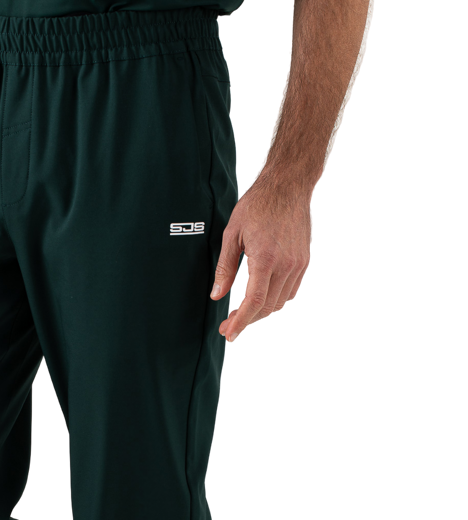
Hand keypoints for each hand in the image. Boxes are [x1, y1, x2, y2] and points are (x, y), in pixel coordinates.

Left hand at [211, 174, 312, 341]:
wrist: (288, 186)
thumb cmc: (258, 204)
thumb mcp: (232, 234)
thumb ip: (225, 268)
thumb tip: (217, 295)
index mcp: (265, 258)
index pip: (254, 302)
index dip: (241, 321)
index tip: (229, 333)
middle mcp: (285, 265)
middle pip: (266, 307)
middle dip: (247, 319)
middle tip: (228, 322)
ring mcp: (297, 264)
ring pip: (278, 302)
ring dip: (260, 311)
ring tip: (240, 311)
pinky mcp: (302, 262)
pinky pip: (287, 291)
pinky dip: (272, 299)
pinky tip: (258, 296)